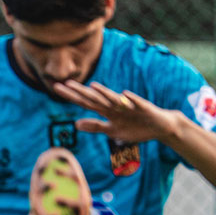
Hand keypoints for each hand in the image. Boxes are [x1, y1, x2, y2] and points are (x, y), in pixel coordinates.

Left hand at [52, 80, 172, 143]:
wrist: (159, 127)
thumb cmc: (135, 128)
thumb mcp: (112, 130)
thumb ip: (95, 126)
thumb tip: (76, 124)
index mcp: (107, 110)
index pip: (85, 102)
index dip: (71, 96)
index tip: (56, 88)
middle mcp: (115, 105)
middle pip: (95, 98)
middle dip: (80, 91)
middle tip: (64, 83)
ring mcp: (129, 106)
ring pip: (115, 100)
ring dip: (104, 93)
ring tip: (92, 87)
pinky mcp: (144, 108)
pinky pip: (137, 104)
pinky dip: (131, 99)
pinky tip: (124, 95)